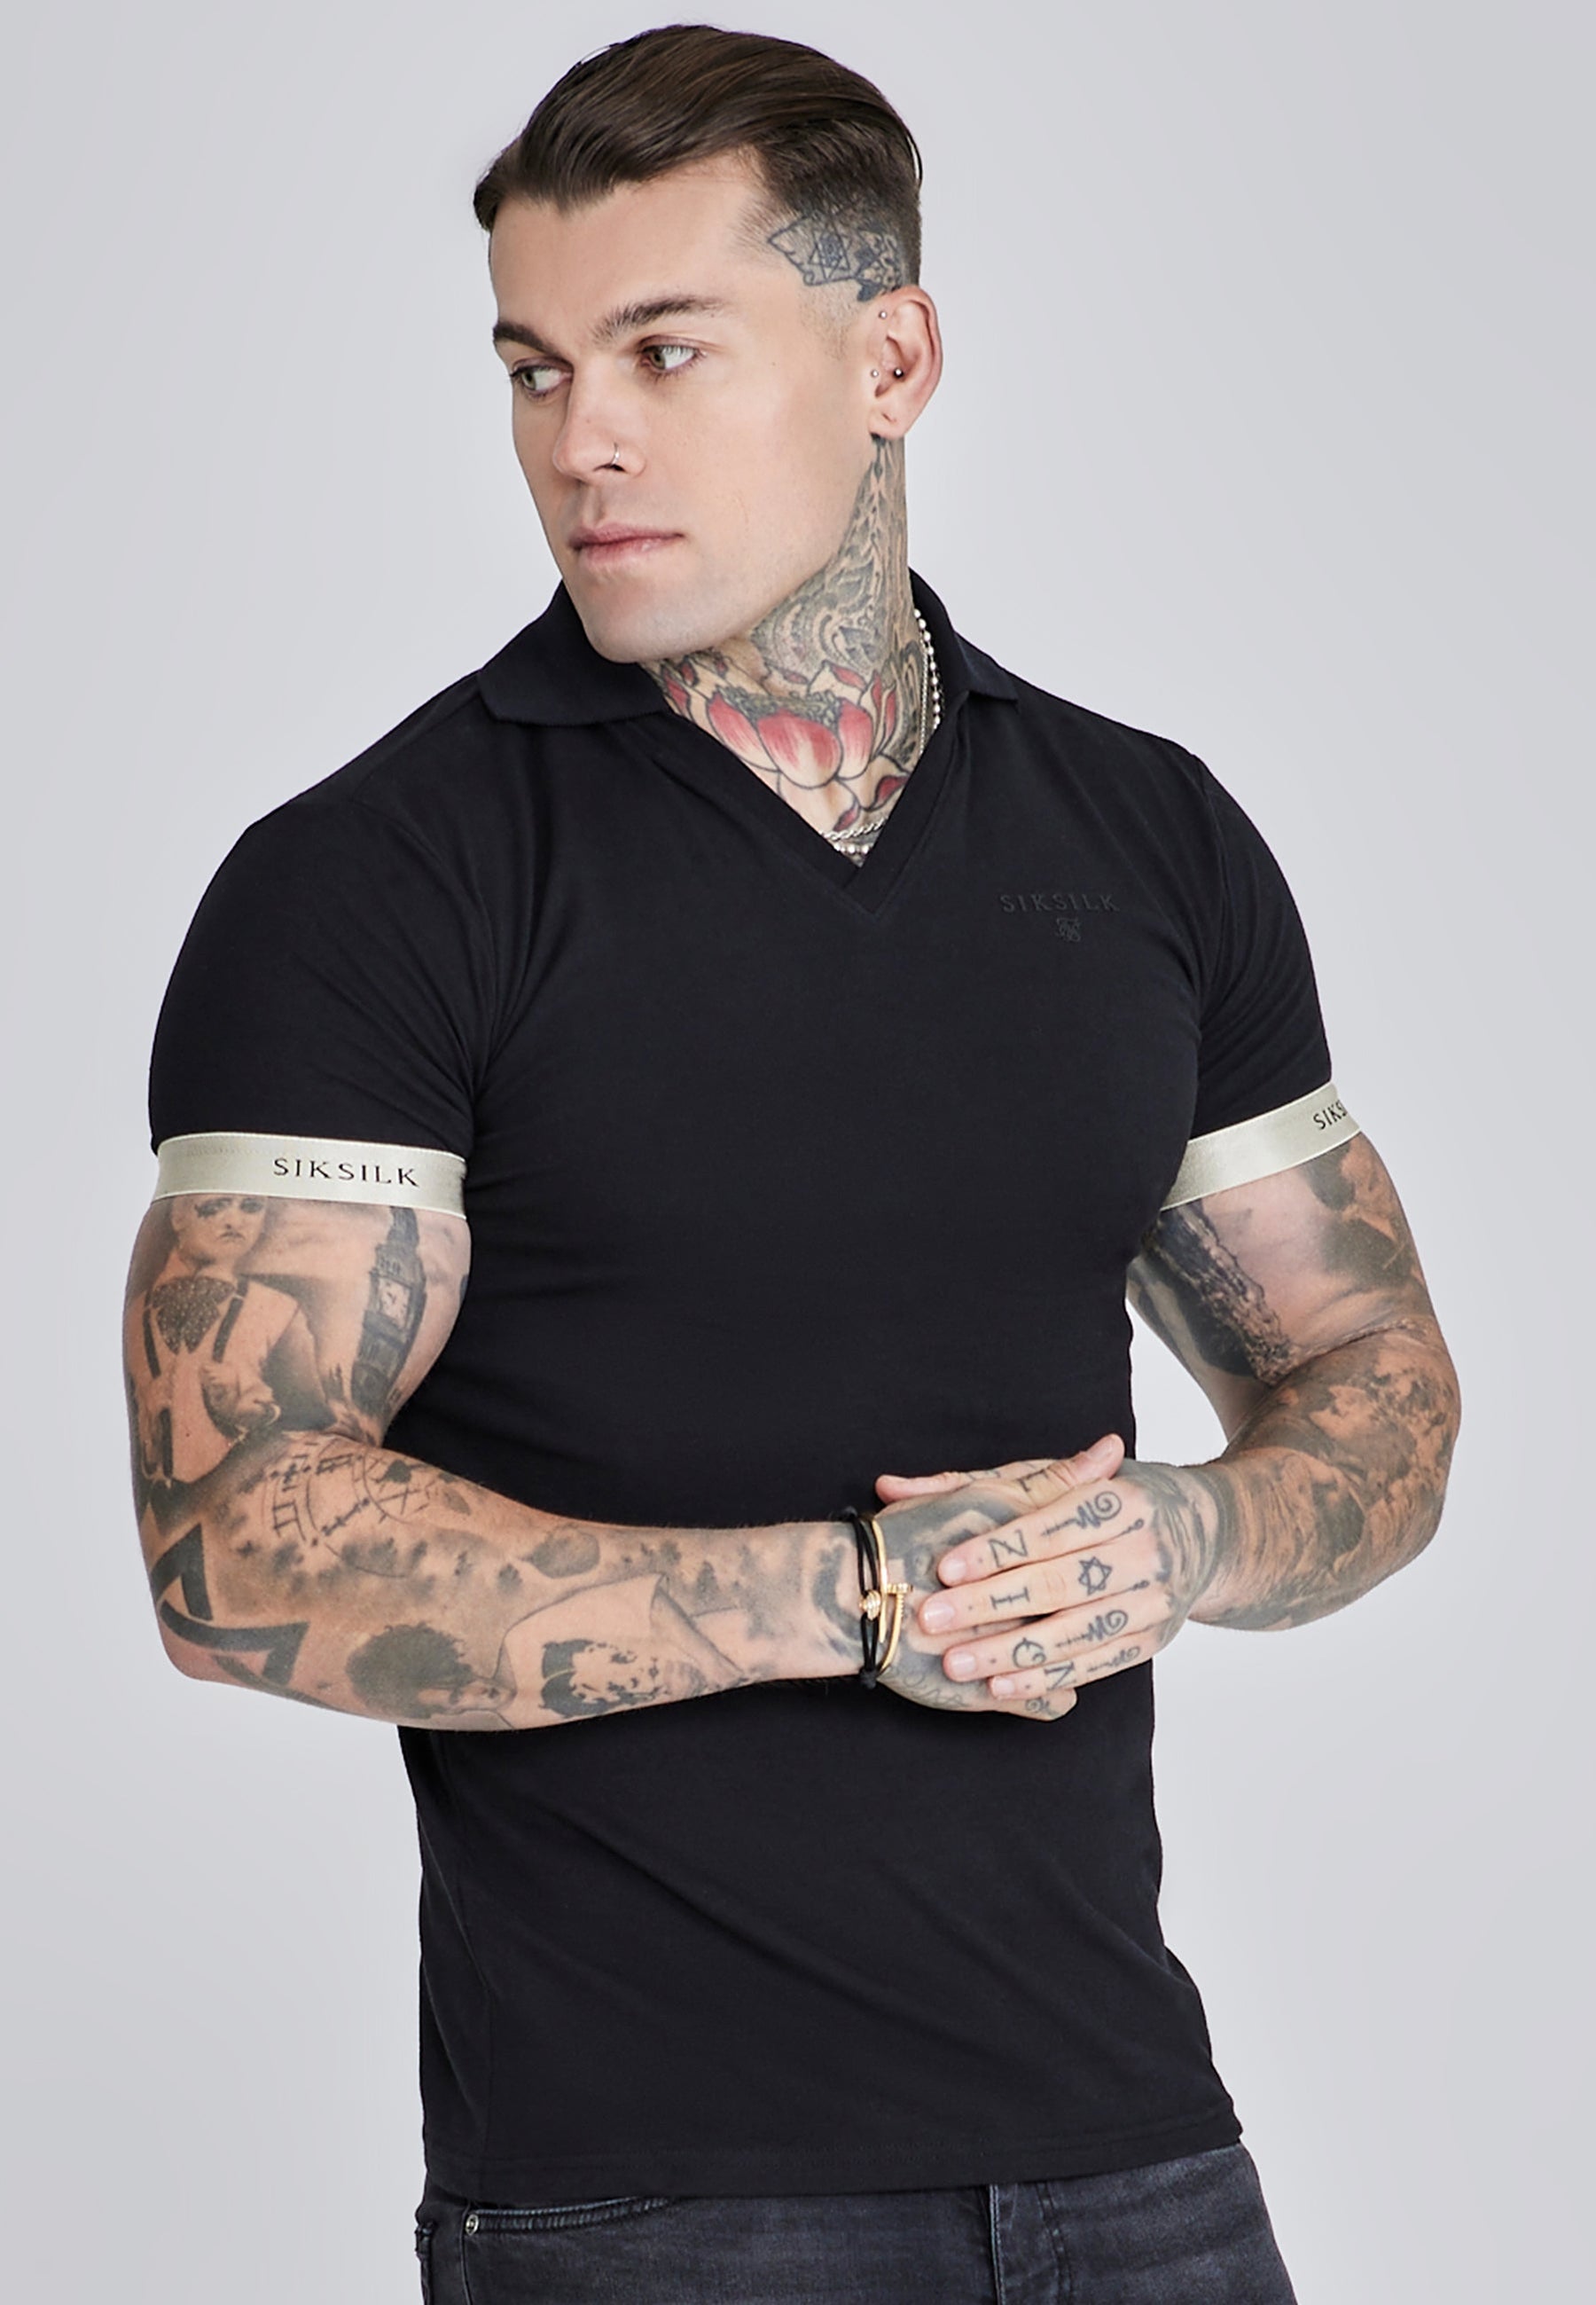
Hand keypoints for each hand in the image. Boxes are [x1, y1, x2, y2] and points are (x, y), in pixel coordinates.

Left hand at [874, 1445, 1220, 1713]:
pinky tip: (1001, 1684)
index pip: (1048, 1527)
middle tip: (932, 1616)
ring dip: (1013, 1651)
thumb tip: (889, 1487)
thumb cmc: (1102, 1497)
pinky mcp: (1154, 1638)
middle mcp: (1146, 1548)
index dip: (996, 1548)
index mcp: (1122, 1498)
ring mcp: (1156, 1598)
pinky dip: (1048, 1676)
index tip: (944, 1566)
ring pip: (1077, 1631)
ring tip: (956, 1661)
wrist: (1207, 1531)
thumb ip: (969, 1485)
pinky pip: (1098, 1663)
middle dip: (992, 1603)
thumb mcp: (1049, 1478)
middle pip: (1059, 1581)